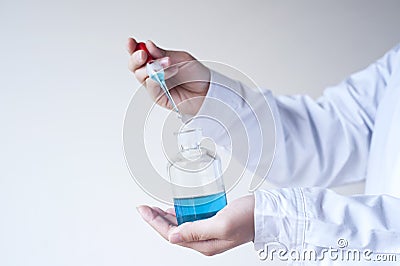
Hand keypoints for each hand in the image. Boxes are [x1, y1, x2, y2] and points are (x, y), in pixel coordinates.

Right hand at [127, 38, 210, 114]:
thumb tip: (148, 45)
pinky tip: (168, 72)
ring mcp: (155, 85)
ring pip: (140, 75)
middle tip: (143, 53)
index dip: (132, 47)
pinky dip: (157, 77)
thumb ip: (163, 53)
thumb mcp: (181, 58)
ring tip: (168, 63)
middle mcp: (154, 73)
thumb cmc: (197, 75)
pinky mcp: (158, 97)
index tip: (131, 42)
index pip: (140, 54)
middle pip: (134, 66)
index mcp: (158, 61)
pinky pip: (150, 86)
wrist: (207, 91)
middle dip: (135, 58)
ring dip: (151, 66)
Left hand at [136, 195, 254, 255]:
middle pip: (172, 232)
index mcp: (203, 245)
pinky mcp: (212, 224)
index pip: (171, 235)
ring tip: (153, 209)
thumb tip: (172, 236)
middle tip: (143, 208)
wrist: (265, 214)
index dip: (154, 223)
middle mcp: (203, 241)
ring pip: (179, 227)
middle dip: (155, 220)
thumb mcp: (221, 224)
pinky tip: (173, 210)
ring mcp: (208, 233)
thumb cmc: (248, 218)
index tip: (143, 211)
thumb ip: (196, 231)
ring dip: (164, 218)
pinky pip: (189, 221)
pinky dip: (178, 215)